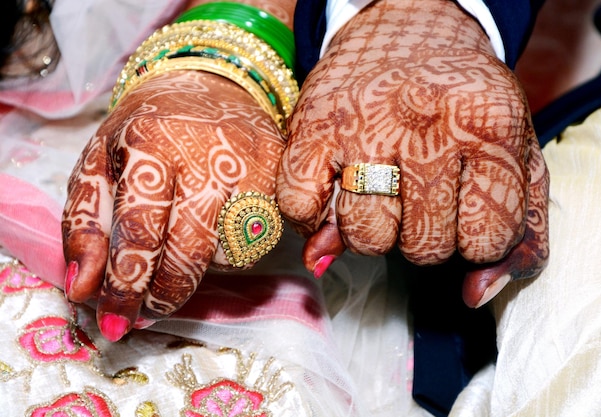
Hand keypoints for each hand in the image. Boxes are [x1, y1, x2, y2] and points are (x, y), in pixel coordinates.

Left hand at [62, 70, 284, 339]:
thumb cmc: (149, 128)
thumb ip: (86, 224)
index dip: (126, 284)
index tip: (114, 321)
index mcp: (150, 142)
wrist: (212, 87)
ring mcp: (250, 164)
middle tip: (149, 310)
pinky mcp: (279, 174)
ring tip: (183, 247)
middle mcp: (205, 153)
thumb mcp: (100, 161)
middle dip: (166, 293)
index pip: (139, 229)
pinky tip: (217, 231)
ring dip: (202, 268)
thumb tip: (83, 287)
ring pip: (230, 252)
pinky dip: (235, 250)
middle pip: (190, 250)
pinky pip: (260, 240)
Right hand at [276, 0, 548, 304]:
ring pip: (365, 237)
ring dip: (376, 232)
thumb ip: (520, 235)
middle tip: (424, 198)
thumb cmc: (466, 101)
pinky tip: (335, 196)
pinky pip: (301, 209)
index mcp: (491, 126)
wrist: (409, 25)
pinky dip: (314, 218)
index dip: (478, 239)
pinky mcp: (312, 126)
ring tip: (383, 198)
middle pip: (424, 247)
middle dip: (427, 237)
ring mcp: (364, 125)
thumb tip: (471, 296)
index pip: (487, 239)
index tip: (468, 211)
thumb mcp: (517, 155)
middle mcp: (426, 123)